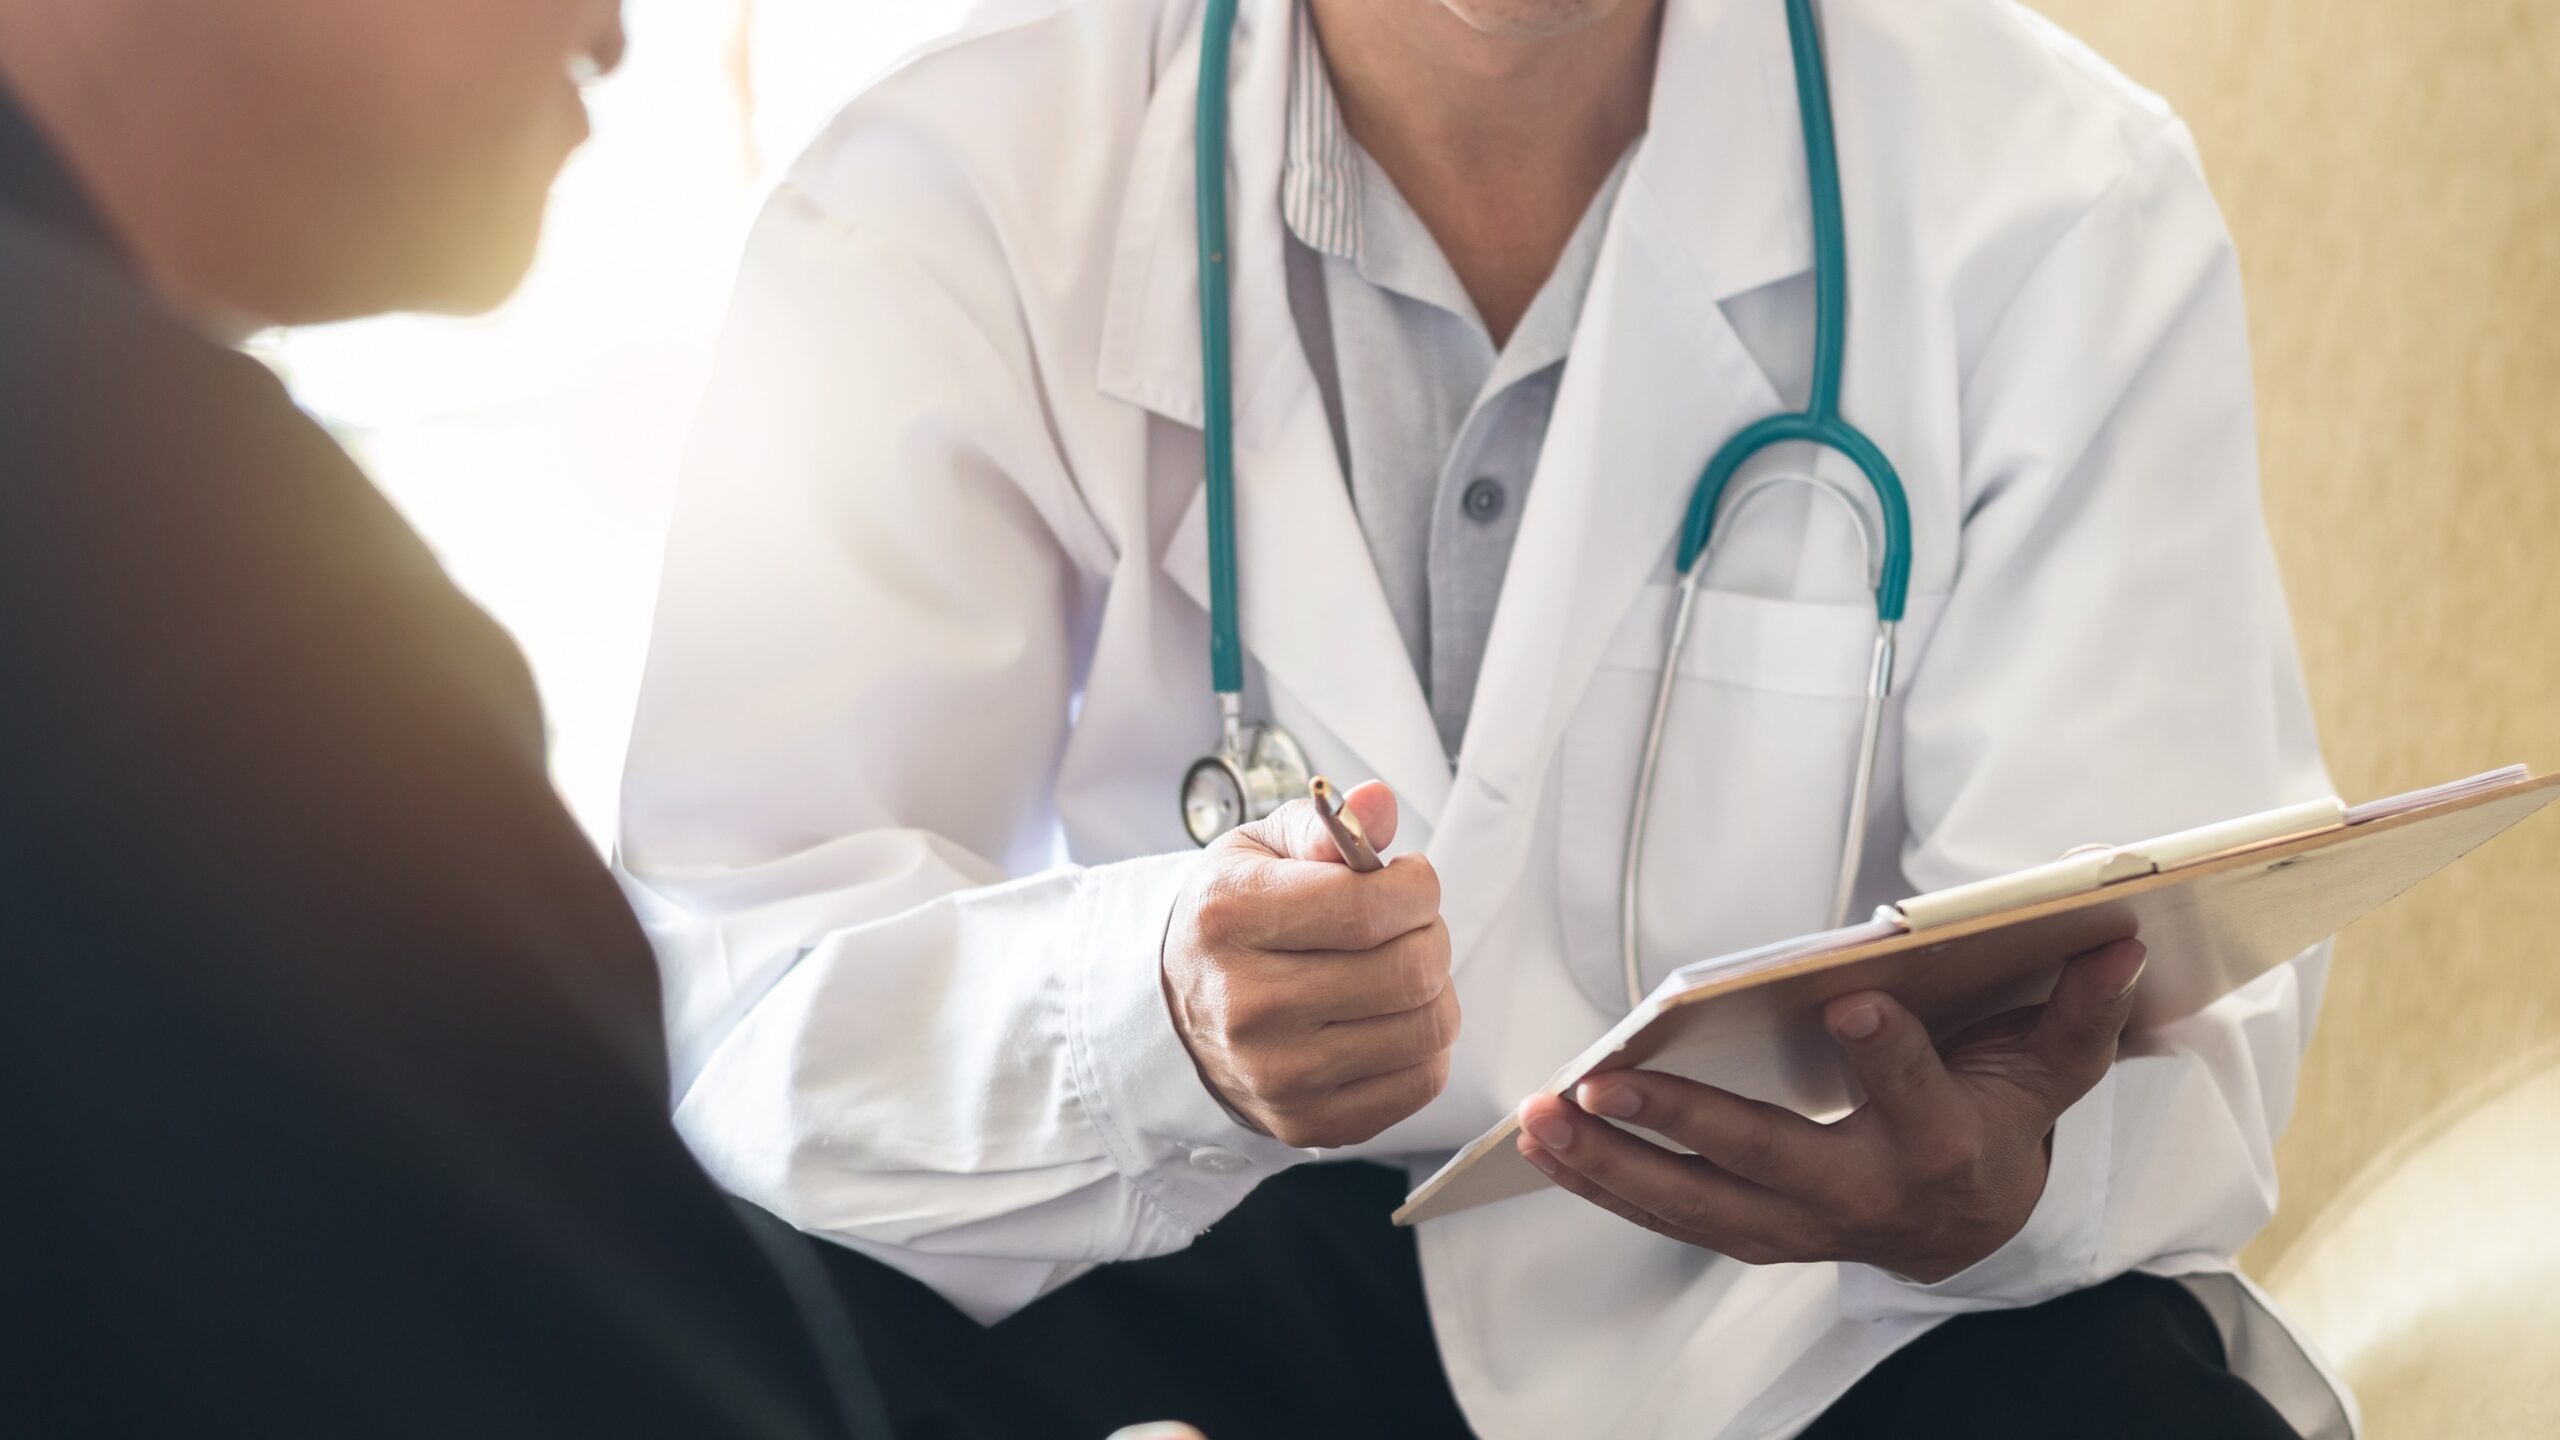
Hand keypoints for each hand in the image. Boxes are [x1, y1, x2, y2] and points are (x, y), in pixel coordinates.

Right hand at [1164, 781, 1456, 1148]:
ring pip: (1427, 1029)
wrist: (1169, 1015)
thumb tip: (1379, 803)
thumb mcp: (1255, 853)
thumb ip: (1321, 825)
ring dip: (1434, 991)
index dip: (1417, 886)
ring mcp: (1277, 1074)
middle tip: (1409, 926)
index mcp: (1230, 918)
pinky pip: (1420, 1084)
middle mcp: (1246, 1004)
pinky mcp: (1307, 1122)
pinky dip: (1425, 1047)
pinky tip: (1390, 1021)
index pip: (1370, 908)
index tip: (1406, 879)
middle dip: (1431, 935)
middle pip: (1409, 972)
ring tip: (1399, 970)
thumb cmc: (1228, 923)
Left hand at [1514, 938, 2145, 1282]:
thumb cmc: (1998, 1116)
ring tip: (1539, 1118)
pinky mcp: (1753, 1233)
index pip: (1914, 1092)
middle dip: (1684, 1126)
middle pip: (1770, 1161)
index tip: (1846, 1000)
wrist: (1975, 1223)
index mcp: (1944, 1144)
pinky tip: (1545, 1143)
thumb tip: (2117, 937)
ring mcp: (1801, 1225)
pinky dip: (1606, 1185)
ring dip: (1612, 1166)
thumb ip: (2080, 1007)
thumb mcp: (2051, 1065)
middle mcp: (1866, 1196)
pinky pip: (1671, 1218)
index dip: (1885, 1051)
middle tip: (1606, 1082)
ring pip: (1698, 1207)